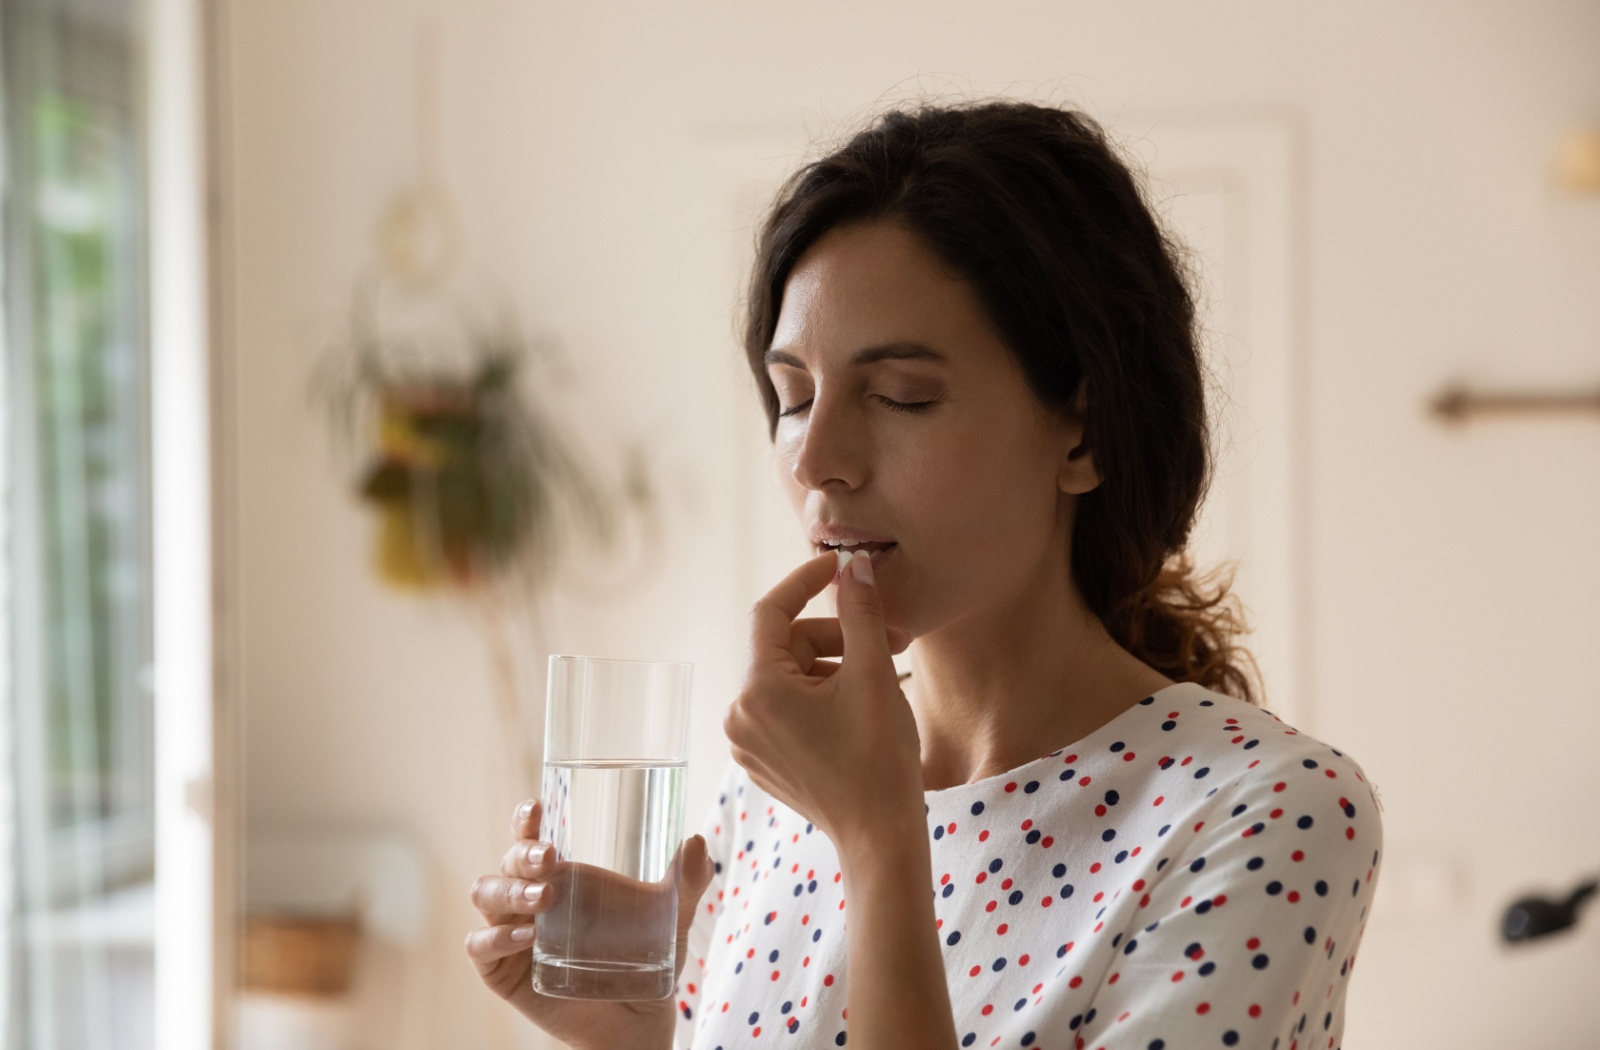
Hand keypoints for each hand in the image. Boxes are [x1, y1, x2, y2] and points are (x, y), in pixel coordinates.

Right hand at [465, 798, 715, 1047]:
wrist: (638, 1022)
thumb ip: (687, 882)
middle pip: (508, 862)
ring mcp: (512, 933)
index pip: (531, 838)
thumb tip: (697, 841)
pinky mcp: (503, 972)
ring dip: (508, 891)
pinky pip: (481, 947)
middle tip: (551, 858)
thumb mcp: (671, 918)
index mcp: (561, 876)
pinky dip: (496, 938)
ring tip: (542, 899)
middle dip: (522, 854)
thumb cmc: (646, 961)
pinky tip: (525, 937)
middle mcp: (529, 898)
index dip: (525, 819)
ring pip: (486, 895)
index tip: (537, 807)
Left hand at [723, 550, 920, 849]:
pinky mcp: (763, 760)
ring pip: (788, 677)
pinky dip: (820, 696)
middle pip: (786, 647)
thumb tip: (854, 567)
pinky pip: (786, 708)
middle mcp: (739, 715)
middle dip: (838, 637)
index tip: (839, 567)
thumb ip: (860, 612)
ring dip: (833, 667)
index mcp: (757, 690)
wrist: (880, 837)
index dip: (806, 581)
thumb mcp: (874, 674)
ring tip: (882, 680)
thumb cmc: (878, 758)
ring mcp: (748, 742)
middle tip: (891, 639)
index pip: (771, 612)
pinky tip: (859, 708)